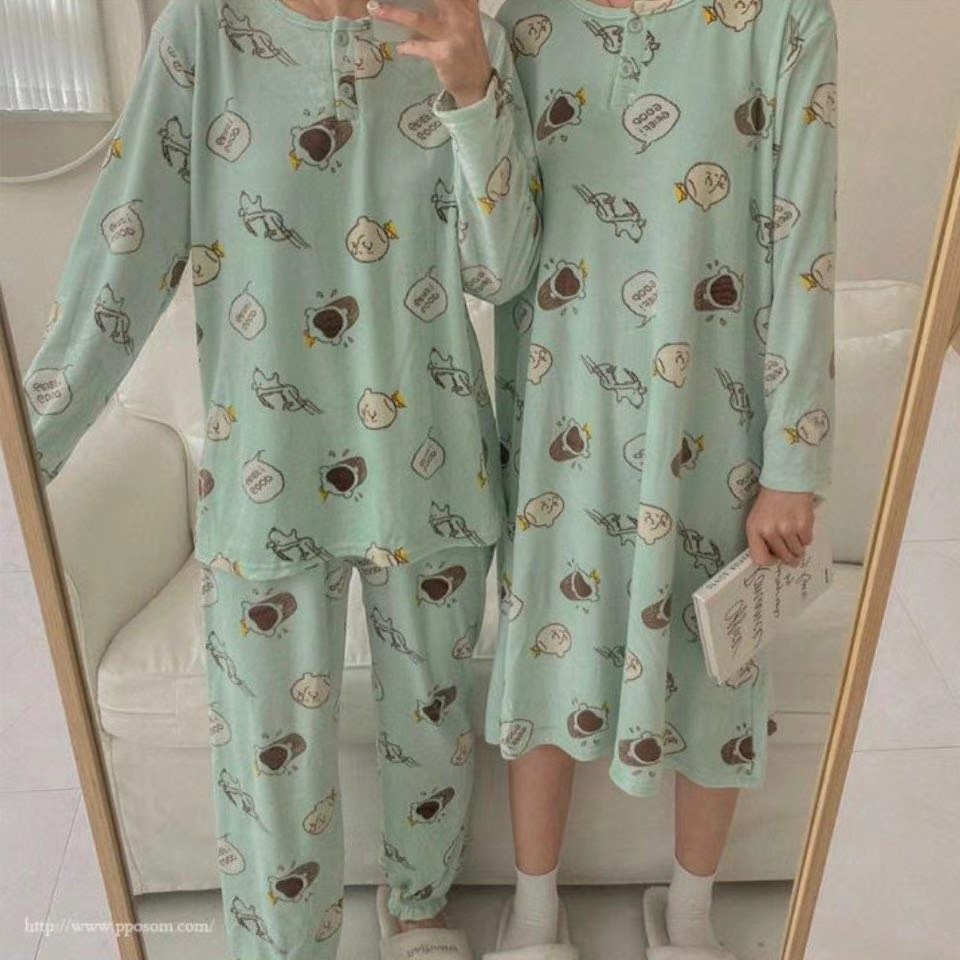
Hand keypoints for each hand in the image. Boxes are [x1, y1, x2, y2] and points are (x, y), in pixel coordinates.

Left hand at [367, 0, 492, 107]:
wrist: (476, 85)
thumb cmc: (466, 51)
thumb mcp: (465, 23)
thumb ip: (452, 7)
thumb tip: (413, 2)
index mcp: (467, 6)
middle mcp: (463, 17)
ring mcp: (454, 37)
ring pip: (419, 20)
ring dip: (394, 14)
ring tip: (375, 9)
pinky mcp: (445, 55)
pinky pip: (418, 47)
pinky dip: (407, 46)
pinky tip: (401, 48)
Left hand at [745, 486, 814, 566]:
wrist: (787, 481)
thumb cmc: (771, 499)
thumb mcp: (757, 518)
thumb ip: (761, 538)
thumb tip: (773, 557)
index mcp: (755, 530)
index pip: (760, 559)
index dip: (770, 561)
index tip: (775, 558)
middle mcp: (770, 531)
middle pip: (783, 558)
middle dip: (789, 556)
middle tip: (791, 550)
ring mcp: (787, 529)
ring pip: (797, 552)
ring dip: (798, 546)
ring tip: (795, 534)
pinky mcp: (803, 525)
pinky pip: (807, 541)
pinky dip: (806, 537)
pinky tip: (801, 525)